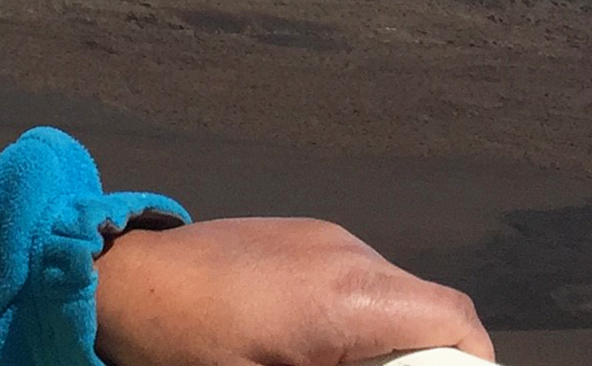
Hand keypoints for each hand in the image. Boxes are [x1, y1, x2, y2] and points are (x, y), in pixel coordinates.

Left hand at [91, 217, 493, 365]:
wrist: (120, 282)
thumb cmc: (182, 344)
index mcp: (350, 297)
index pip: (455, 321)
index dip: (471, 364)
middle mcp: (347, 256)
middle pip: (430, 311)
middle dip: (419, 360)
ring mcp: (323, 240)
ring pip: (394, 296)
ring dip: (386, 341)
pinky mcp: (300, 238)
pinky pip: (356, 281)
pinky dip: (356, 320)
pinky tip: (310, 350)